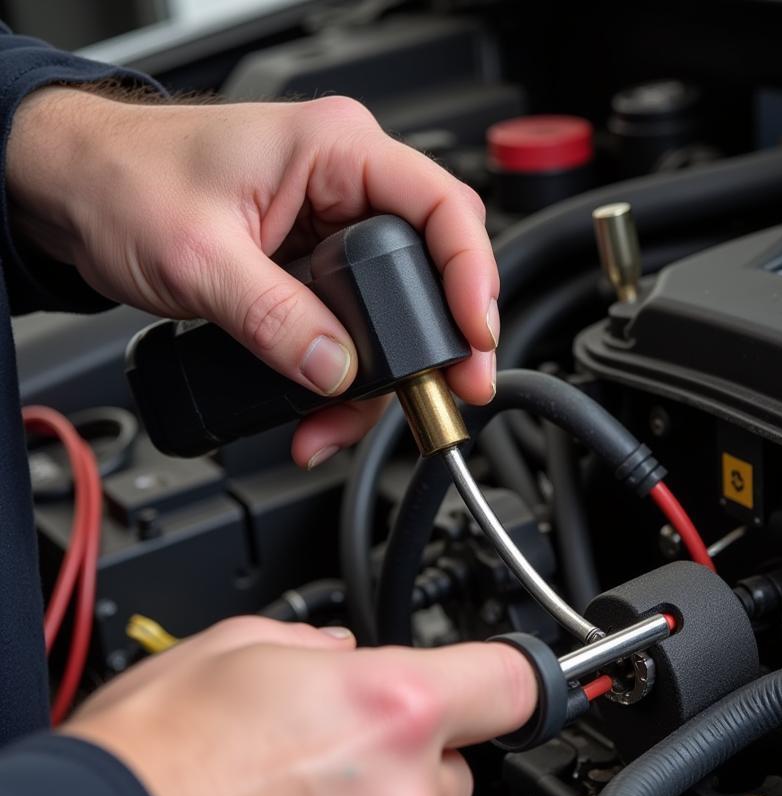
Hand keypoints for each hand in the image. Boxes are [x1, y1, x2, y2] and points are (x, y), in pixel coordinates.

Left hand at [7, 87, 499, 466]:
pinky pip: (356, 331)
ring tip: (334, 425)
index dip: (472, 278)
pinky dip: (343, 380)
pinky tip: (319, 411)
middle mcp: (346, 187)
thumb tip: (335, 369)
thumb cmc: (121, 179)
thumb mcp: (197, 256)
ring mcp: (334, 230)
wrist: (73, 190)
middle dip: (435, 345)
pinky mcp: (315, 270)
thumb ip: (273, 318)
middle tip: (441, 396)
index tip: (473, 341)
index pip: (442, 209)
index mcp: (336, 151)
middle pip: (432, 271)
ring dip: (378, 381)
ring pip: (394, 316)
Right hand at [62, 618, 534, 795]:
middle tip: (328, 753)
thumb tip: (340, 658)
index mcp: (388, 709)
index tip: (509, 684)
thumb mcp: (230, 649)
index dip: (511, 678)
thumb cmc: (143, 766)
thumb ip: (315, 647)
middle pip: (452, 769)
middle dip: (407, 757)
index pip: (510, 683)